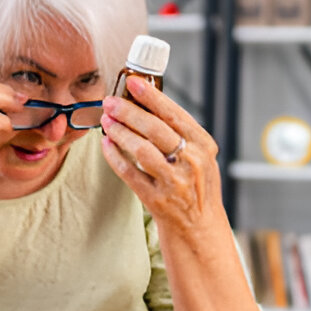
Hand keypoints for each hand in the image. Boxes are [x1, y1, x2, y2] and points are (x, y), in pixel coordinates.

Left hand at [99, 76, 225, 235]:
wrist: (200, 228)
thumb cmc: (197, 187)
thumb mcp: (200, 157)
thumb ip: (181, 134)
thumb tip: (147, 103)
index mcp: (204, 146)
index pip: (175, 114)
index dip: (152, 96)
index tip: (133, 82)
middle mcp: (191, 162)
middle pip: (155, 129)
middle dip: (129, 112)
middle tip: (110, 102)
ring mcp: (174, 182)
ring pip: (141, 150)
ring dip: (120, 132)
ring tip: (106, 121)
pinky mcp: (157, 200)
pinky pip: (130, 173)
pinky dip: (115, 157)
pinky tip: (106, 145)